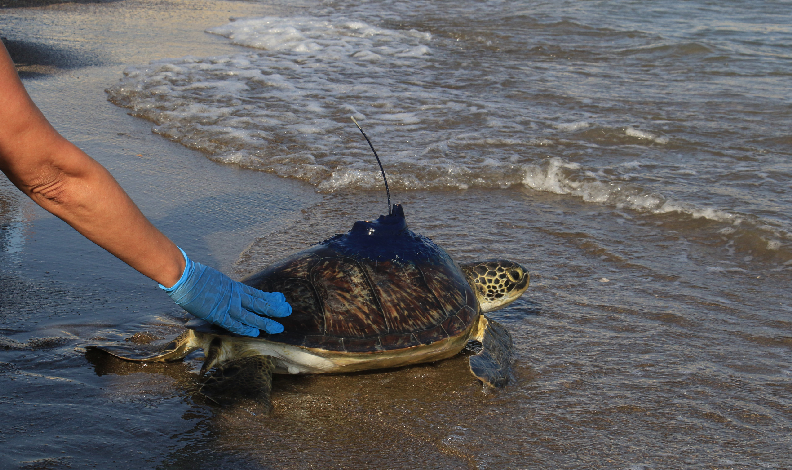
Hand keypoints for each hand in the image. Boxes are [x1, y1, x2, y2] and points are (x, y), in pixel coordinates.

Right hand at [160, 248, 290, 335]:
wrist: (185, 276)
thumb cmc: (196, 277)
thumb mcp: (216, 280)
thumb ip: (224, 288)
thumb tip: (226, 291)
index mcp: (234, 286)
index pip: (256, 293)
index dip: (269, 297)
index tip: (280, 299)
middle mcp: (235, 295)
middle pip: (259, 303)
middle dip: (274, 308)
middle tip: (288, 311)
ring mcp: (227, 305)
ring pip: (251, 315)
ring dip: (265, 322)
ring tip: (278, 327)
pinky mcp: (218, 313)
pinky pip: (233, 323)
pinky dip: (244, 328)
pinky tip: (254, 332)